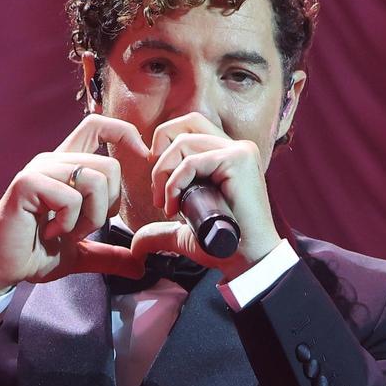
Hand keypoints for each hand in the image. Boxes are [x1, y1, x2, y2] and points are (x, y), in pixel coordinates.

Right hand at [0, 114, 148, 299]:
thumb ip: (110, 254)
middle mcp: (52, 161)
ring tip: (65, 231)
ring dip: (89, 218)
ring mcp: (39, 170)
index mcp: (66, 167)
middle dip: (108, 207)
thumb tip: (140, 266)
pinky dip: (68, 222)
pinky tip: (49, 231)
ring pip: (94, 180)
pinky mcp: (26, 184)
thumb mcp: (81, 254)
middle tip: (83, 228)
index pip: (98, 126)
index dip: (125, 133)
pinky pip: (70, 197)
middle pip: (109, 166)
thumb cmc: (34, 253)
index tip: (140, 159)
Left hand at [134, 112, 282, 279]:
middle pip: (184, 126)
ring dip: (164, 174)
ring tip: (165, 204)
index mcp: (226, 154)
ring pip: (183, 143)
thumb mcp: (186, 231)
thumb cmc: (223, 245)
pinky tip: (174, 207)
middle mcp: (235, 147)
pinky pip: (191, 162)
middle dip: (160, 156)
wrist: (248, 259)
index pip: (189, 128)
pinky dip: (174, 183)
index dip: (165, 151)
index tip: (159, 188)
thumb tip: (137, 245)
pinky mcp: (238, 160)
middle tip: (157, 193)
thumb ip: (161, 231)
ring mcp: (239, 151)